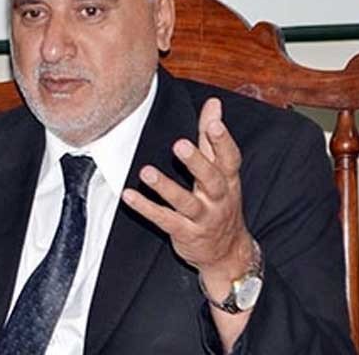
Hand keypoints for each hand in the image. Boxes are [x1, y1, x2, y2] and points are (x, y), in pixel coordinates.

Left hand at [122, 98, 253, 296]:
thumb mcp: (222, 173)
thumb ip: (212, 138)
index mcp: (228, 180)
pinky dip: (146, 208)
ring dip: (165, 187)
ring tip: (146, 172)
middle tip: (180, 145)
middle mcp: (218, 198)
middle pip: (211, 179)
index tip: (214, 123)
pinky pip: (164, 220)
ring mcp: (202, 218)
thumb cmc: (221, 203)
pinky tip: (129, 196)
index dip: (223, 141)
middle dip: (196, 162)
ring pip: (185, 202)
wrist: (227, 253)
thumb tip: (214, 104)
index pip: (229, 158)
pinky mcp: (185, 233)